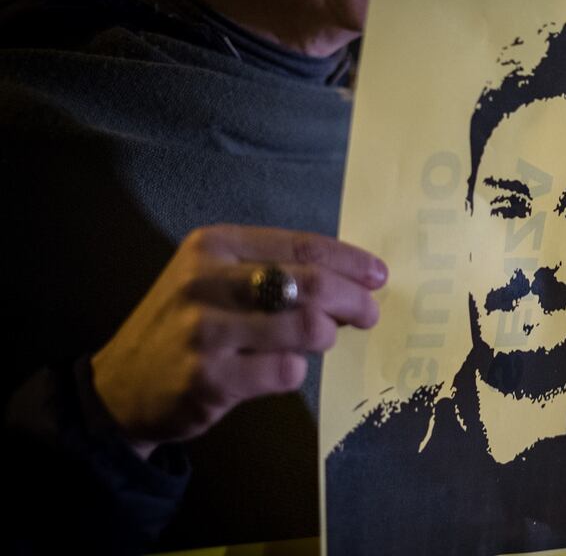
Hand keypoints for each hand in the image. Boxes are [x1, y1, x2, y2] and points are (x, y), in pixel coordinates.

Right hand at [91, 225, 386, 458]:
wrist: (120, 387)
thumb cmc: (186, 326)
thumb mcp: (217, 280)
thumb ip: (276, 273)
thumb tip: (355, 282)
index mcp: (213, 245)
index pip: (302, 245)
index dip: (350, 262)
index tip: (378, 276)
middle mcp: (205, 281)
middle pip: (311, 284)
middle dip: (354, 300)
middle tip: (369, 315)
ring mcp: (204, 331)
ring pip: (306, 327)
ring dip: (325, 337)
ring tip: (320, 341)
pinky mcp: (209, 379)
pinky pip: (286, 371)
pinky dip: (296, 371)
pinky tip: (283, 369)